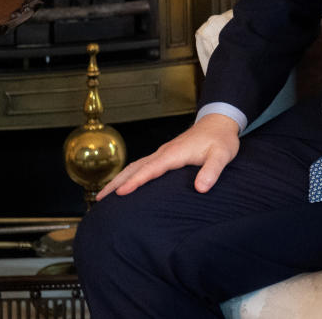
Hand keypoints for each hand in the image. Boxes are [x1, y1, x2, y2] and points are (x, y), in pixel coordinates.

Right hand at [96, 113, 240, 198]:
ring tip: (103, 195)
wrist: (220, 122)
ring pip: (135, 166)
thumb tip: (201, 188)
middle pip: (135, 168)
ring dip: (119, 179)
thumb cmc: (221, 139)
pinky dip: (129, 175)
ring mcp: (162, 153)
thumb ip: (212, 170)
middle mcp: (164, 152)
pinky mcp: (164, 155)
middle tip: (99, 200)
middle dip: (116, 183)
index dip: (136, 181)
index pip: (151, 169)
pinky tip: (124, 184)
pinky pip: (141, 165)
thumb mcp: (222, 155)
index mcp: (174, 154)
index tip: (120, 193)